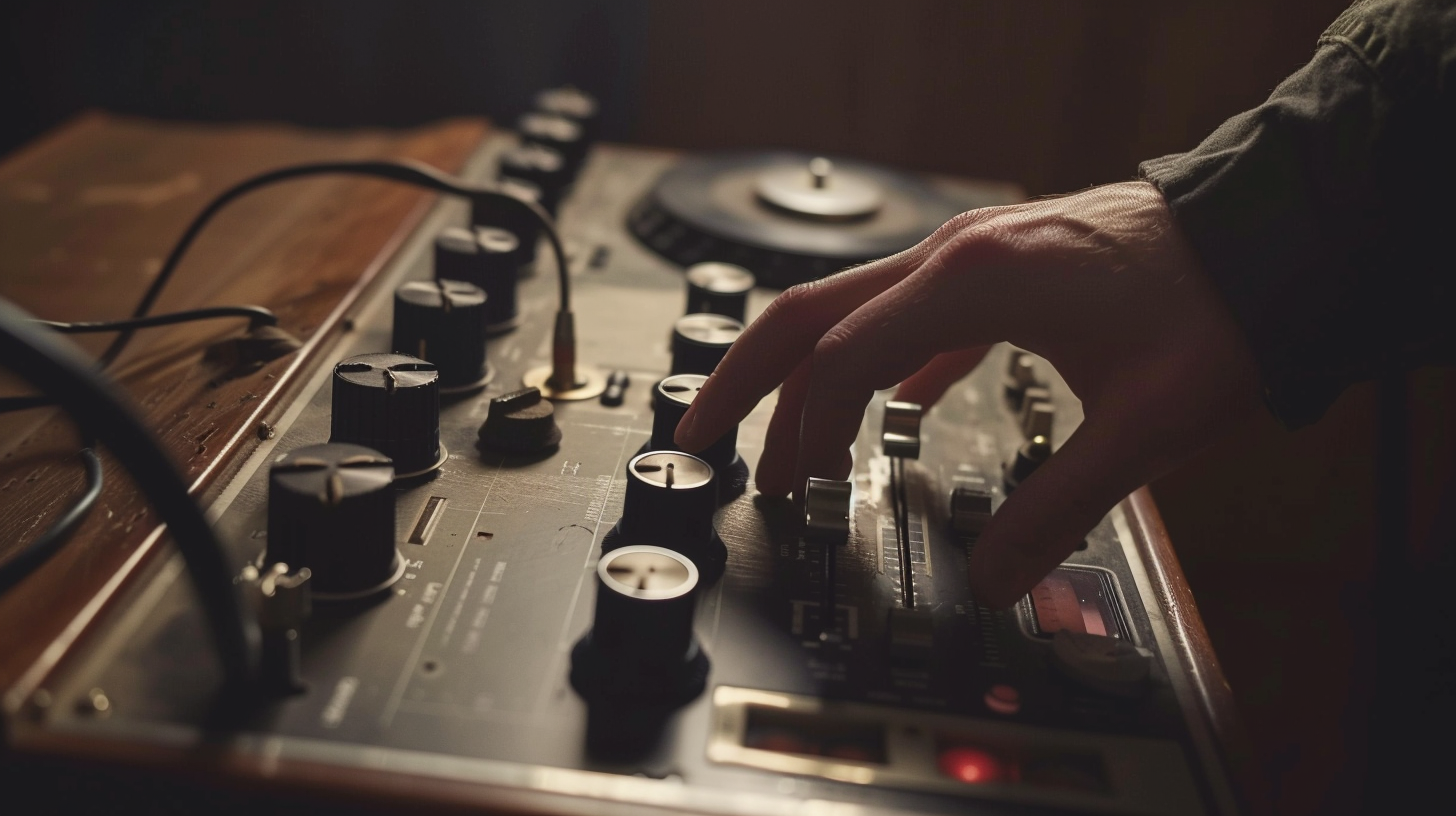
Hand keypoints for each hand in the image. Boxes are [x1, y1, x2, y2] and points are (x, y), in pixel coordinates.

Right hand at [675, 181, 1261, 607]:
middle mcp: (956, 254)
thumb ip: (1058, 508)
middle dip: (747, 379)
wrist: (1278, 232)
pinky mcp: (1001, 266)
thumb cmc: (1217, 309)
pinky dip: (884, 363)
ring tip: (797, 449)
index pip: (838, 358)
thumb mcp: (1144, 425)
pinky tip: (896, 405)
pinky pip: (913, 314)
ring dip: (814, 379)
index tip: (760, 479)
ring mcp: (975, 253)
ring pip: (855, 312)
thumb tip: (998, 581)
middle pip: (811, 314)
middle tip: (701, 438)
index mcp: (971, 282)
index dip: (785, 423)